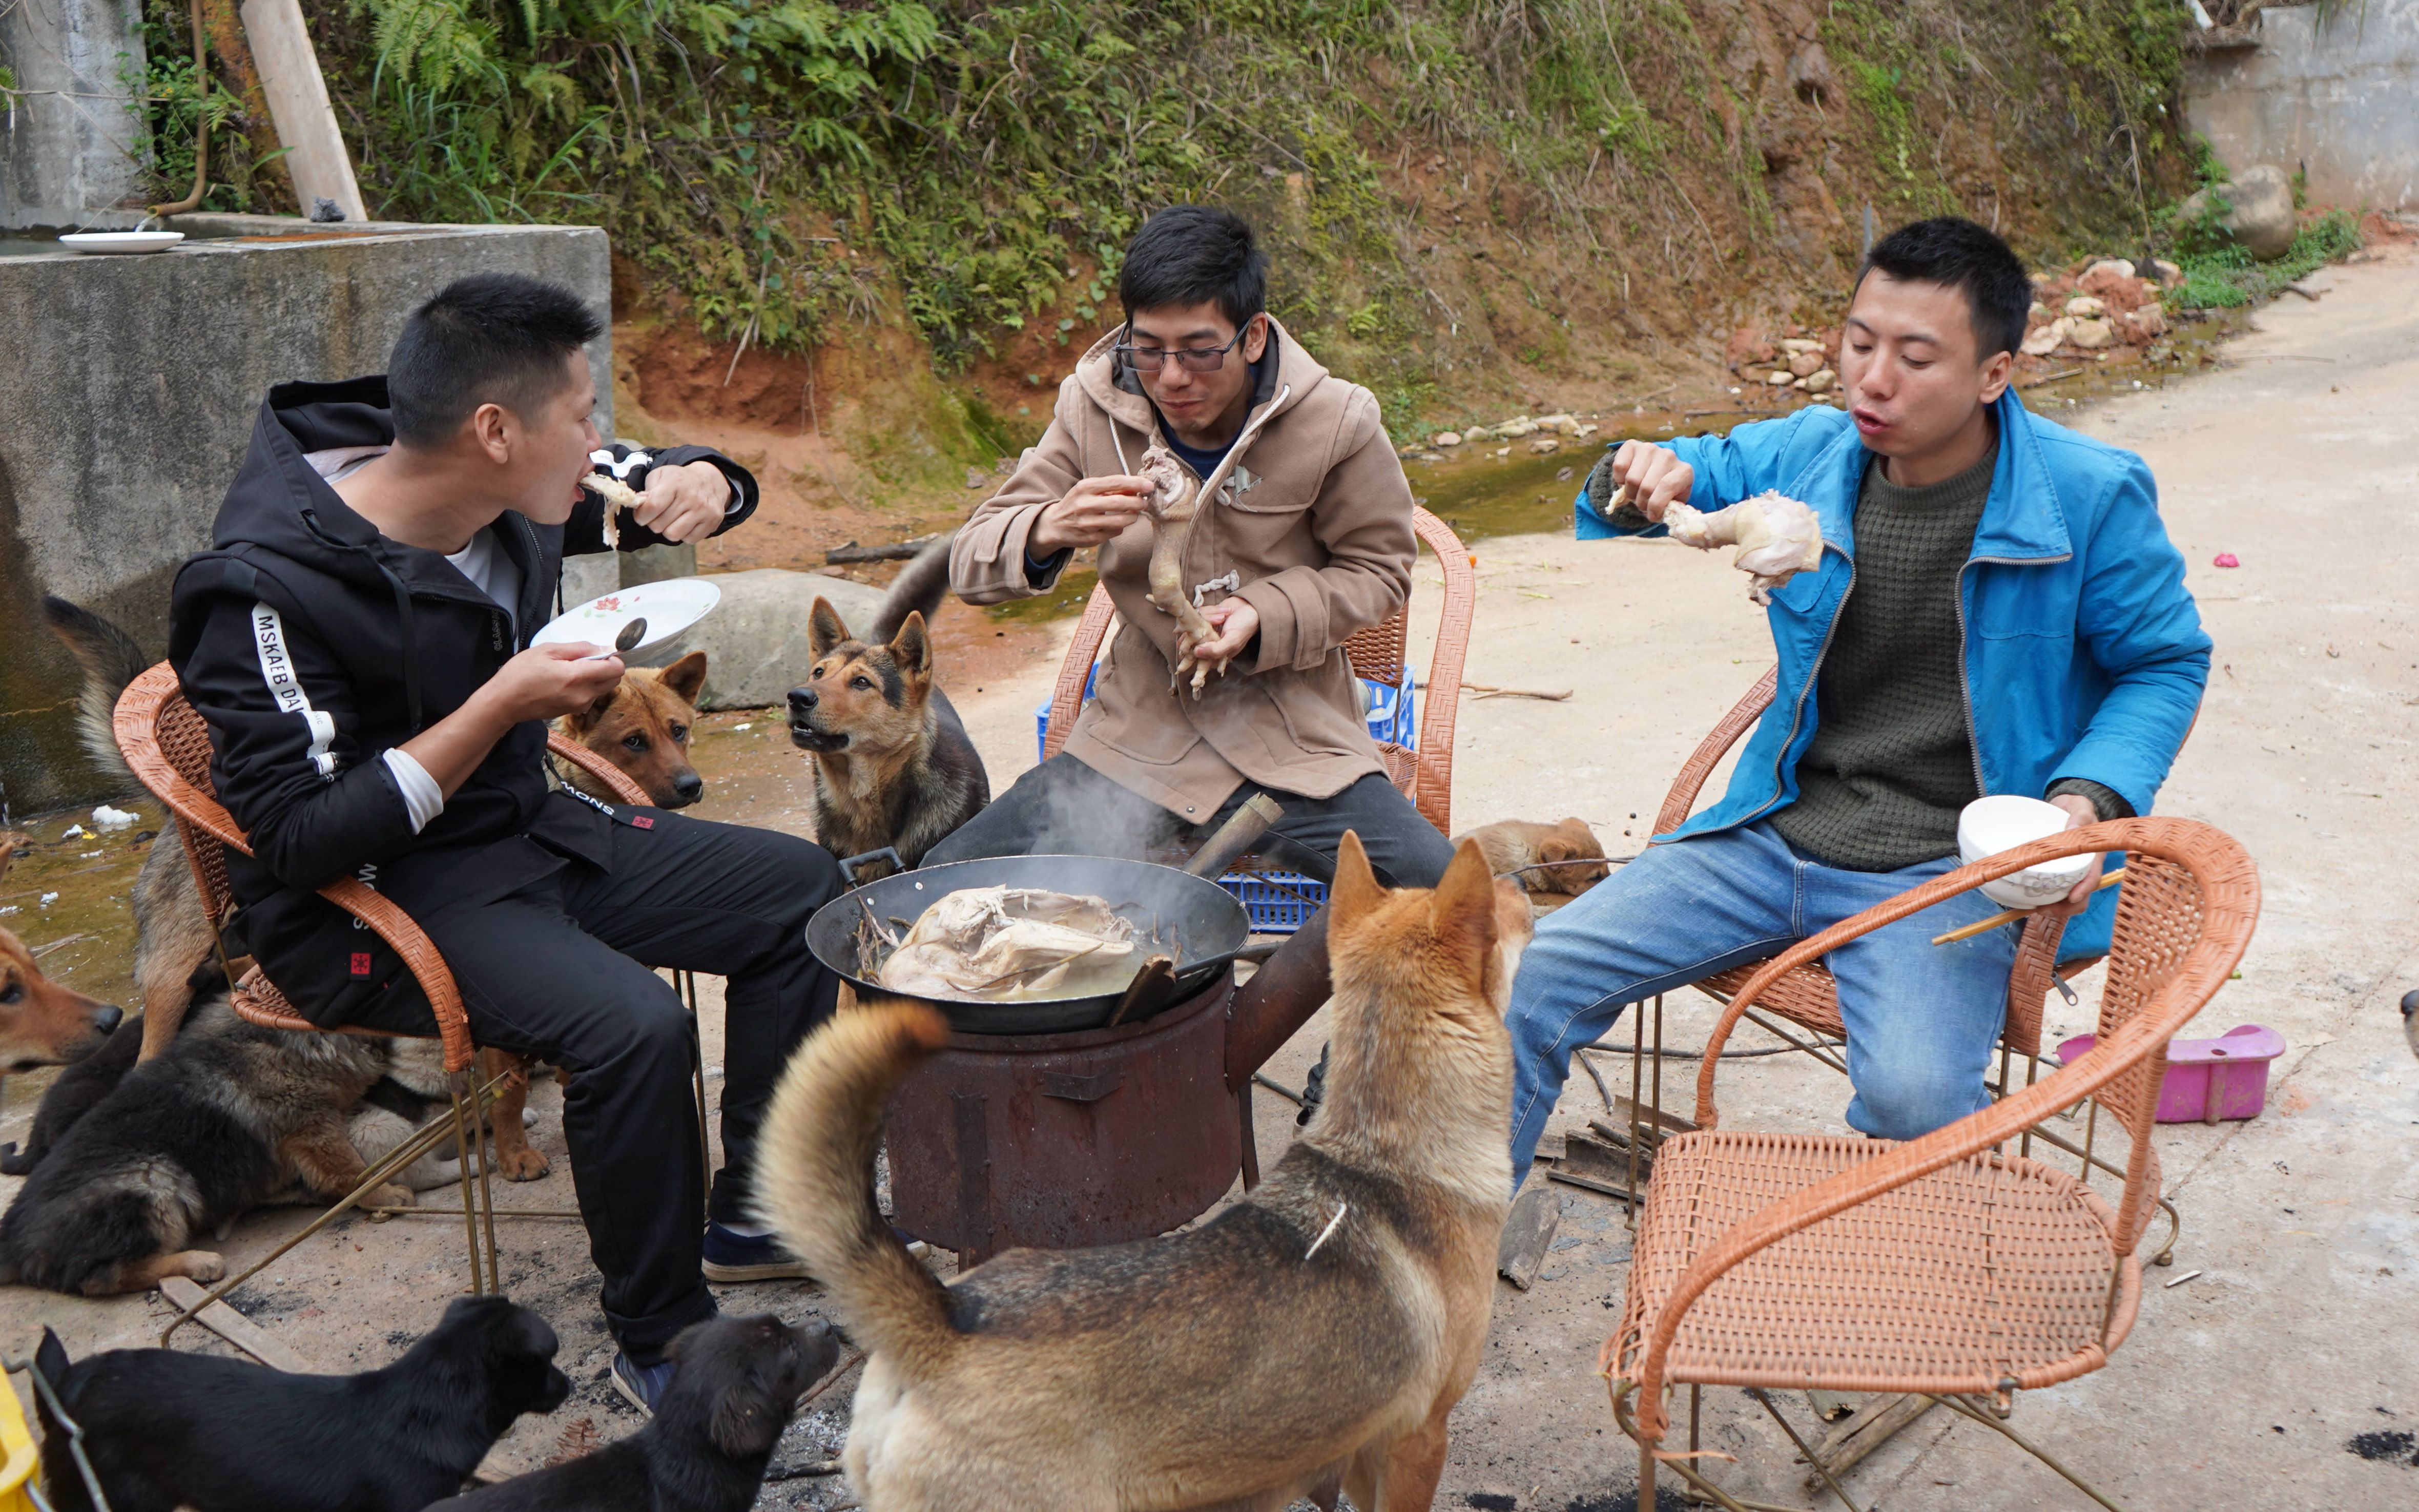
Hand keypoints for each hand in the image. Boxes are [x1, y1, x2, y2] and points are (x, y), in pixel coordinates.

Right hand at [478, 644, 627, 724]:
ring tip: (568, 671)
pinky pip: (590, 696)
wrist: (504, 702)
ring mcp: (579, 706)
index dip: (612, 658)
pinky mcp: (573, 711)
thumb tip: (602, 648)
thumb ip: (579, 648)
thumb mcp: (548, 650)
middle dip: (606, 667)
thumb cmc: (521, 673)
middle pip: (614, 680)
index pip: (616, 669)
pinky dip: (585, 687)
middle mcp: (583, 695)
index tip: (598, 652)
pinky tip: (564, 682)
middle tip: (583, 659)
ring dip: (594, 678)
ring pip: (602, 688)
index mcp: (577, 677)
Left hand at [634, 460, 730, 544]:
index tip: (641, 516)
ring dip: (669, 530)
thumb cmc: (679, 480)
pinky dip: (685, 534)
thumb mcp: (660, 476)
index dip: (641, 516)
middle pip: (659, 525)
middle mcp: (691, 496)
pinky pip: (689, 540)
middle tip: (660, 515)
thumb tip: (639, 505)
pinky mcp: (712, 521)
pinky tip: (687, 523)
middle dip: (654, 523)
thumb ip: (646, 490)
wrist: (709, 481)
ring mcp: (704, 510)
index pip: (652, 506)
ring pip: (673, 535)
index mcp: (675, 483)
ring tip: (673, 520)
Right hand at [1030, 475, 1152, 552]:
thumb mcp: (1089, 490)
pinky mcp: (1090, 539)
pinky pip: (1114, 532)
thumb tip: (1137, 487)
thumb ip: (1111, 488)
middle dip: (1137, 503)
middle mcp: (1084, 505)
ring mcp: (1087, 524)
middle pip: (1119, 503)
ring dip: (1132, 517)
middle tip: (1145, 503)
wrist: (1055, 524)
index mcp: (1085, 487)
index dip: (1135, 484)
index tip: (1149, 486)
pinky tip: (1118, 524)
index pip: (1115, 482)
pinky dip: (1121, 527)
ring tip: (1135, 513)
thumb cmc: (1078, 503)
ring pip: (1119, 521)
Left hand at [1190, 598, 1259, 666]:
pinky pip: (1199, 613)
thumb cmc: (1244, 626)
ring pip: (1194, 624)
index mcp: (1215, 655)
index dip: (1190, 650)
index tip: (1193, 641)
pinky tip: (1222, 612)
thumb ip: (1215, 650)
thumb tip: (1195, 652)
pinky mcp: (1204, 617)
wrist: (1250, 606)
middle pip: (1190, 640)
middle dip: (1201, 628)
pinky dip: (1210, 611)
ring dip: (1210, 617)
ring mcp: (1205, 630)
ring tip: (1223, 616)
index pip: (1195, 658)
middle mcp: (1208, 644)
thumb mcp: (1232, 641)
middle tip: (1218, 621)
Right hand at [1610, 440, 1695, 522]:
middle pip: (1646, 486)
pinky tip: (1626, 480)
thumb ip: (1669, 508)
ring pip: (1632, 479)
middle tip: (1642, 505)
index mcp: (1684, 471)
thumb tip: (1656, 515)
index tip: (1652, 516)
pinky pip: (1619, 467)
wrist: (1654, 472)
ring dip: (1630, 493)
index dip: (1656, 506)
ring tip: (1635, 493)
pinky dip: (1619, 480)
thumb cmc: (1665, 491)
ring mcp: (1650, 448)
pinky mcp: (1632, 445)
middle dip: (1641, 502)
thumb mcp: (1673, 501)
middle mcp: (1668, 455)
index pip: (1666, 487)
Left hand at [2043, 793, 2105, 913]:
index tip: (2072, 898)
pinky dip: (2047, 899)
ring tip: (2036, 908)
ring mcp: (2072, 873)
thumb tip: (2073, 828)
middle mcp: (2085, 868)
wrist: (2065, 809)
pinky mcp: (2059, 873)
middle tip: (2044, 909)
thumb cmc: (2076, 808)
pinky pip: (2056, 891)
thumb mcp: (2080, 807)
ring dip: (2055, 908)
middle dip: (2066, 908)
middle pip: (2082, 895)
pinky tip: (2032, 901)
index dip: (2084, 889)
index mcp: (2093, 856)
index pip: (2093, 877)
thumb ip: (2080, 815)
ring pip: (2069, 899)